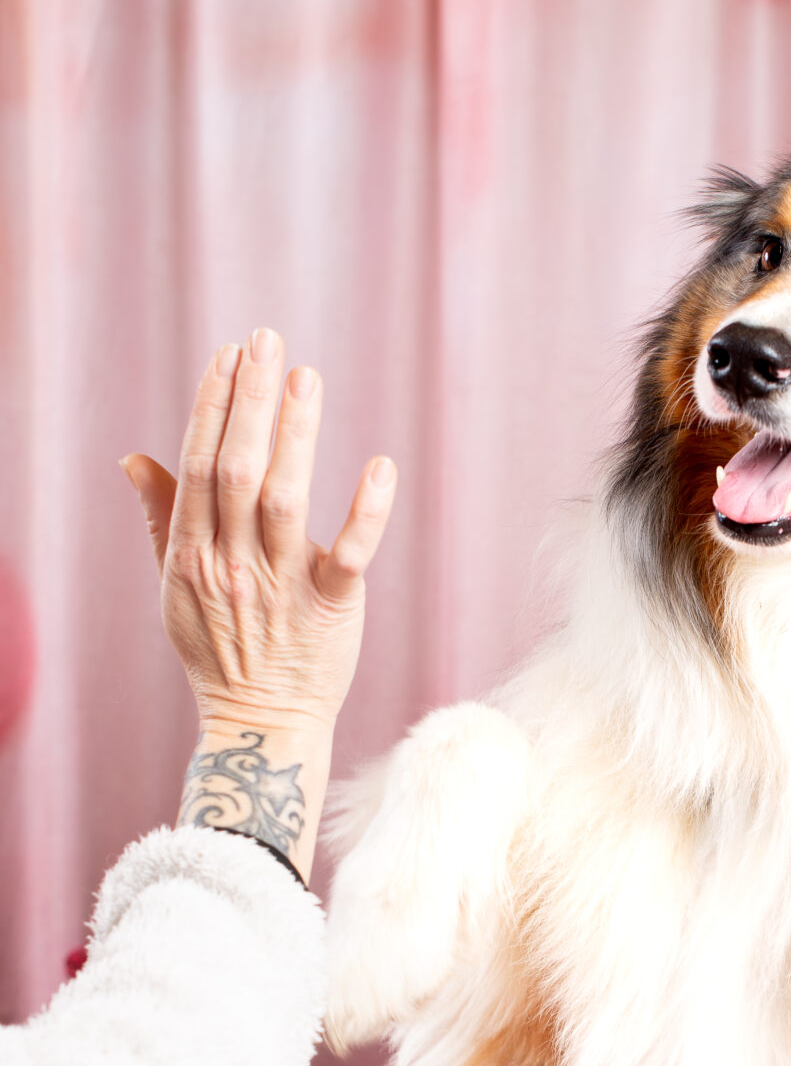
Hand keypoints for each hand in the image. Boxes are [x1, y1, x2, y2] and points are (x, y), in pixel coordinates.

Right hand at [121, 328, 395, 736]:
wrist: (260, 724)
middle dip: (249, 402)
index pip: (199, 465)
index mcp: (194, 553)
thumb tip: (134, 458)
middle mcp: (232, 564)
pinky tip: (380, 467)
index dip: (212, 407)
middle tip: (267, 341)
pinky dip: (366, 513)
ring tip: (306, 378)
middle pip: (236, 470)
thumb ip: (163, 517)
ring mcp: (281, 587)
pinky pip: (349, 557)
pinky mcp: (330, 611)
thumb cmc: (222, 649)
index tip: (229, 355)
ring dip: (295, 436)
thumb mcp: (177, 585)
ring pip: (284, 500)